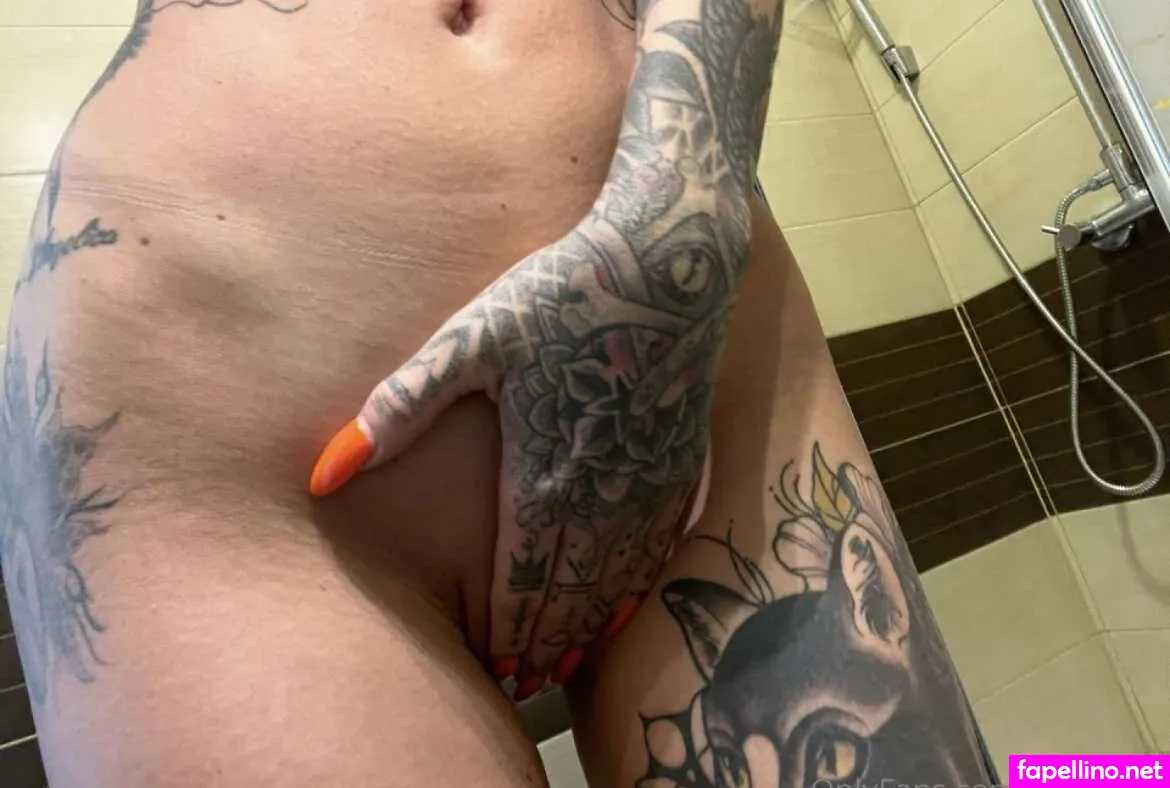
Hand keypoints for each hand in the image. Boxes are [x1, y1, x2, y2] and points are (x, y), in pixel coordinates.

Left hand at [310, 182, 747, 698]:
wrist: (670, 257)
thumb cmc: (564, 290)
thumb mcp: (471, 337)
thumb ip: (401, 408)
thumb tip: (324, 470)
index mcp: (545, 469)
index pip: (525, 576)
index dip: (508, 628)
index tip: (493, 668)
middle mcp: (601, 490)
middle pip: (570, 589)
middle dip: (542, 641)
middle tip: (520, 683)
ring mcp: (645, 480)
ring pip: (614, 578)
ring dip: (585, 627)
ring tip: (560, 666)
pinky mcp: (677, 461)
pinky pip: (657, 547)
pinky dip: (633, 590)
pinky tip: (622, 611)